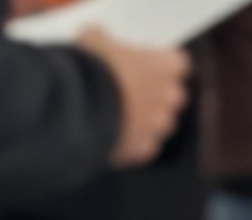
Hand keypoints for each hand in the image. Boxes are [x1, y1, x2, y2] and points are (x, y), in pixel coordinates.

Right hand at [79, 29, 188, 167]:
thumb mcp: (92, 39)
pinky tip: (109, 132)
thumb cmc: (90, 67)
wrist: (75, 104)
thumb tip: (98, 37)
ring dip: (141, 119)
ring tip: (112, 114)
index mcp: (167, 65)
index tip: (140, 64)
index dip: (156, 64)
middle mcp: (171, 97)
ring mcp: (160, 126)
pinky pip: (142, 144)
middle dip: (151, 93)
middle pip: (169, 95)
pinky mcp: (145, 149)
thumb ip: (105, 40)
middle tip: (125, 90)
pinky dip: (129, 141)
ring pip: (157, 123)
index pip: (176, 62)